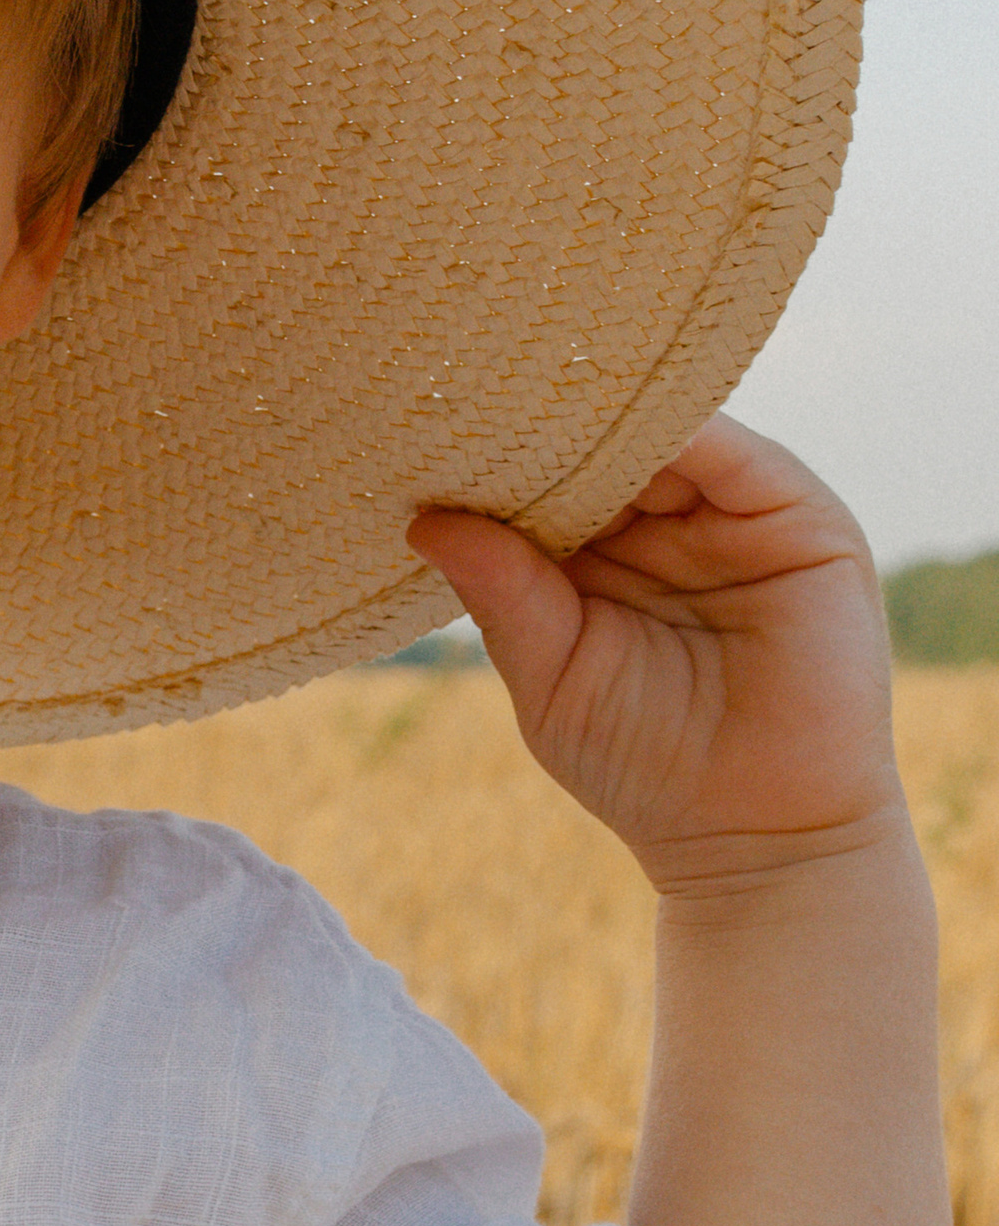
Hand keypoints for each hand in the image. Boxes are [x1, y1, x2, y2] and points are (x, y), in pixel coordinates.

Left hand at [407, 418, 904, 894]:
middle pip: (602, 442)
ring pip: (665, 431)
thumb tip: (425, 521)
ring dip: (604, 413)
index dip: (495, 459)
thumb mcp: (551, 676)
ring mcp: (734, 517)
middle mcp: (668, 525)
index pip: (546, 480)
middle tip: (470, 392)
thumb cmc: (643, 766)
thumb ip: (502, 595)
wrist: (758, 834)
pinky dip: (681, 428)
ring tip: (534, 394)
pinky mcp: (801, 519)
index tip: (429, 430)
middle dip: (544, 421)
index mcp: (600, 557)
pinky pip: (735, 454)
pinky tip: (618, 418)